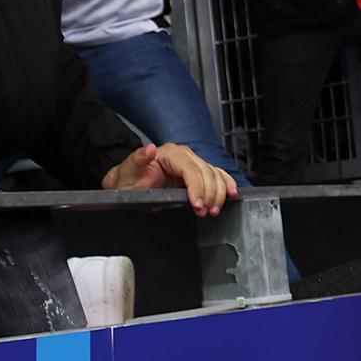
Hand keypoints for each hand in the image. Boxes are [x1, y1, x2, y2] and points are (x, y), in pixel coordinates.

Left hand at [101, 142, 238, 217]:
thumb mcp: (128, 171)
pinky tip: (232, 194)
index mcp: (170, 153)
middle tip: (205, 212)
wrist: (129, 184)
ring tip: (213, 210)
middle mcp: (184, 155)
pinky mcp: (198, 173)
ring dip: (219, 193)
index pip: (191, 169)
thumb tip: (150, 148)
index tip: (197, 205)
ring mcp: (193, 163)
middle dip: (209, 194)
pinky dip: (227, 185)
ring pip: (215, 174)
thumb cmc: (129, 179)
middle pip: (207, 172)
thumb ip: (138, 159)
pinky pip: (217, 176)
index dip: (197, 187)